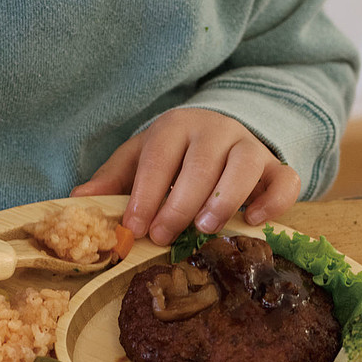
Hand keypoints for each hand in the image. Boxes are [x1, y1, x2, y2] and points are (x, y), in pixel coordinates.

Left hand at [70, 108, 300, 243]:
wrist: (218, 134)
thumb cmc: (172, 155)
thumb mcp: (138, 159)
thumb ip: (111, 180)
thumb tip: (76, 201)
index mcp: (175, 126)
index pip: (160, 157)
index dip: (146, 194)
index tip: (134, 227)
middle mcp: (215, 130)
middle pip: (202, 162)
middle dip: (180, 202)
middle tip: (163, 235)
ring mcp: (249, 146)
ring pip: (245, 164)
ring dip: (226, 197)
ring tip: (206, 227)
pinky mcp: (276, 167)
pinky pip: (286, 179)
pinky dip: (274, 200)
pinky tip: (254, 221)